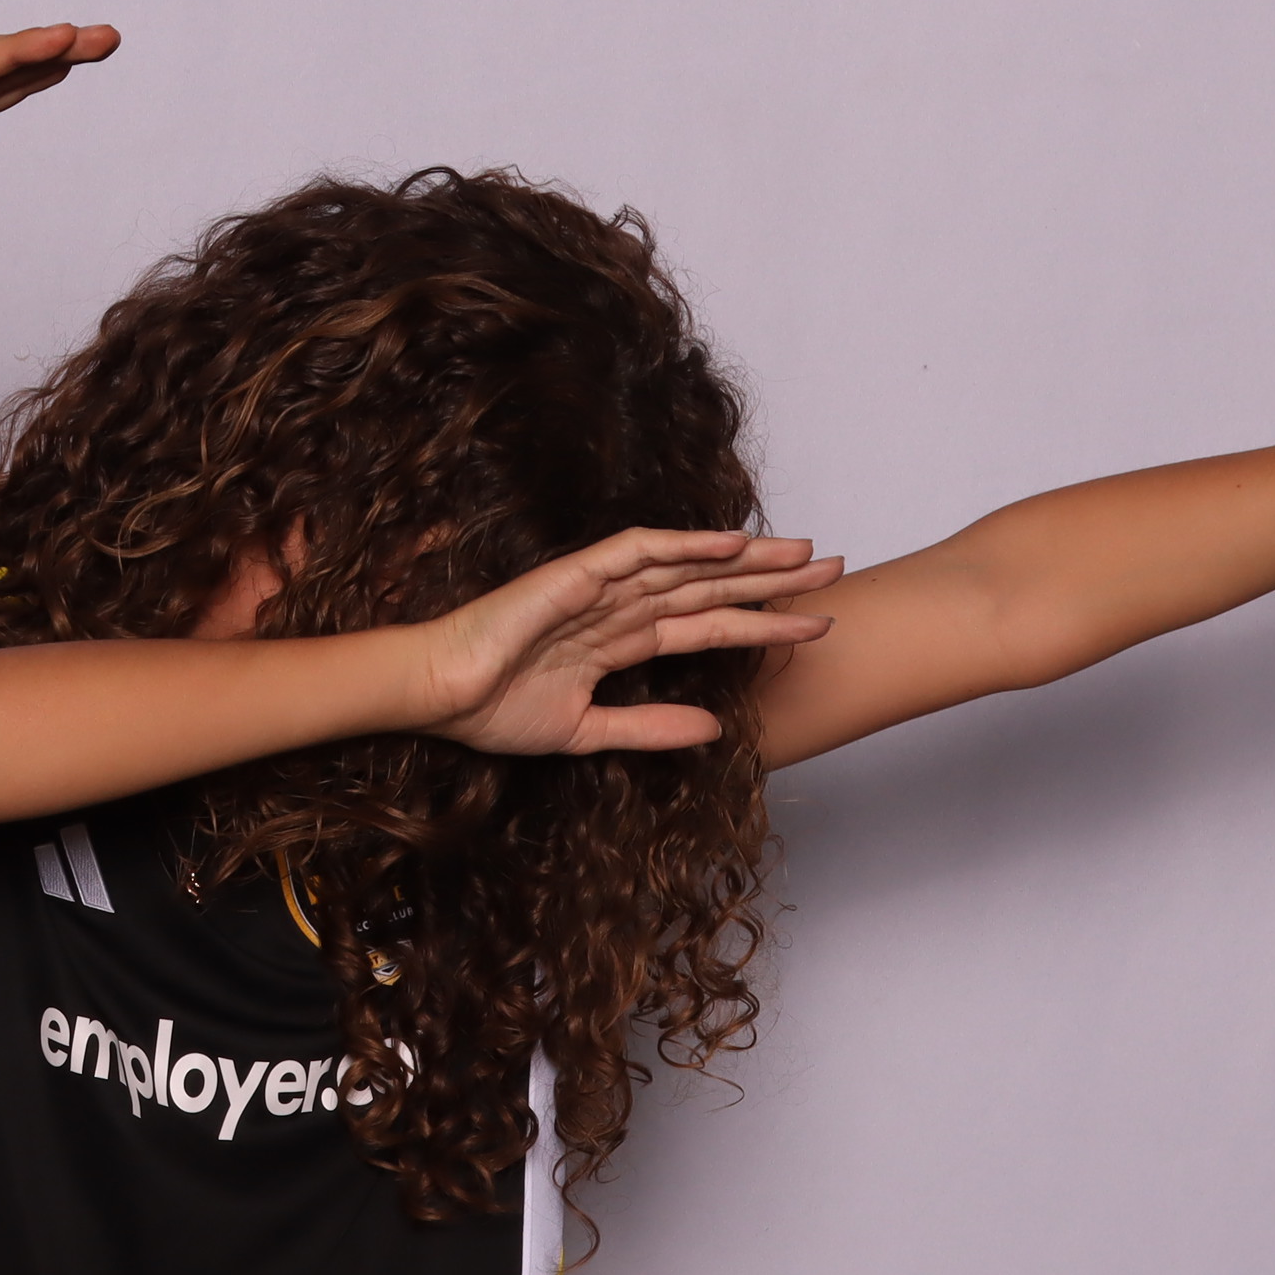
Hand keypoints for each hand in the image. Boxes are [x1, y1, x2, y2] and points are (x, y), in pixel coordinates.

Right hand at [407, 530, 843, 754]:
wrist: (439, 696)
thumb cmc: (491, 712)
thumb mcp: (586, 731)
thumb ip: (649, 729)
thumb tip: (715, 731)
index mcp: (621, 640)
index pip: (707, 625)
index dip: (763, 622)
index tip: (817, 622)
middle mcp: (619, 607)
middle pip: (711, 587)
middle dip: (774, 579)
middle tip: (836, 569)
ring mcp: (599, 587)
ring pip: (688, 565)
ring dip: (747, 558)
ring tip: (805, 553)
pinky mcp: (576, 575)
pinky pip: (640, 552)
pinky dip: (685, 544)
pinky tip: (731, 542)